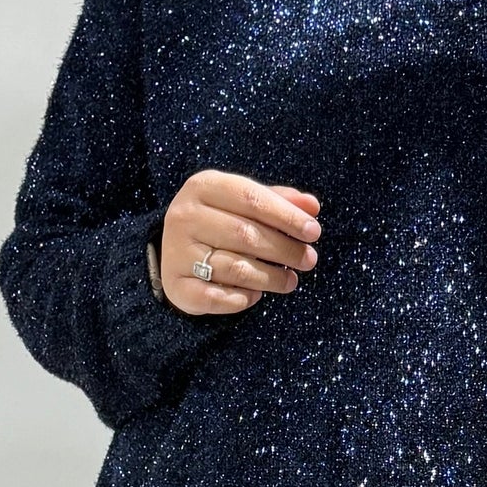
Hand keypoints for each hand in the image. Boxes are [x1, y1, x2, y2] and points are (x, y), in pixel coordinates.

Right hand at [159, 170, 320, 313]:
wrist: (172, 251)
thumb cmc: (218, 222)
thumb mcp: (243, 203)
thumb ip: (277, 201)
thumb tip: (311, 206)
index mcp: (203, 187)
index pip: (252, 198)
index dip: (287, 216)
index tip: (314, 232)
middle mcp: (185, 216)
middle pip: (245, 234)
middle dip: (284, 250)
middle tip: (308, 260)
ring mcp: (177, 252)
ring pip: (235, 268)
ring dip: (270, 278)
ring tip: (290, 281)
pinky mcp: (176, 285)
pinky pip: (216, 297)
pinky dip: (241, 299)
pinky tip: (255, 295)